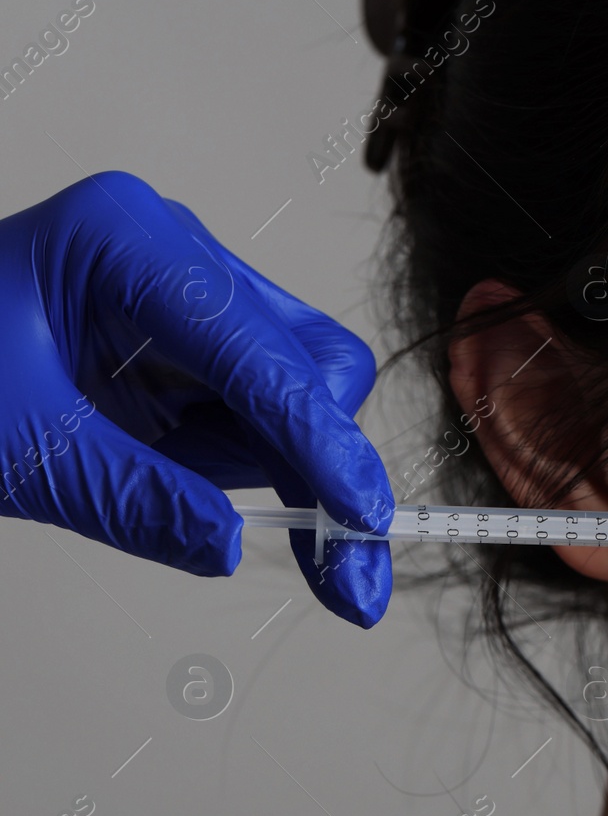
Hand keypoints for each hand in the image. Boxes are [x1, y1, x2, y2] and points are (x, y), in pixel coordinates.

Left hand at [0, 171, 392, 626]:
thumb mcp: (19, 455)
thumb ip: (136, 501)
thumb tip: (231, 547)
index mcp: (129, 247)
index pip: (267, 360)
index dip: (324, 450)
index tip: (365, 528)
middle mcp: (176, 250)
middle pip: (312, 363)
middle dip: (313, 461)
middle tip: (328, 568)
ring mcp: (189, 283)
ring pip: (300, 386)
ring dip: (265, 461)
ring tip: (155, 480)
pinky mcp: (190, 325)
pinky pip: (259, 398)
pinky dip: (236, 452)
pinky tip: (169, 465)